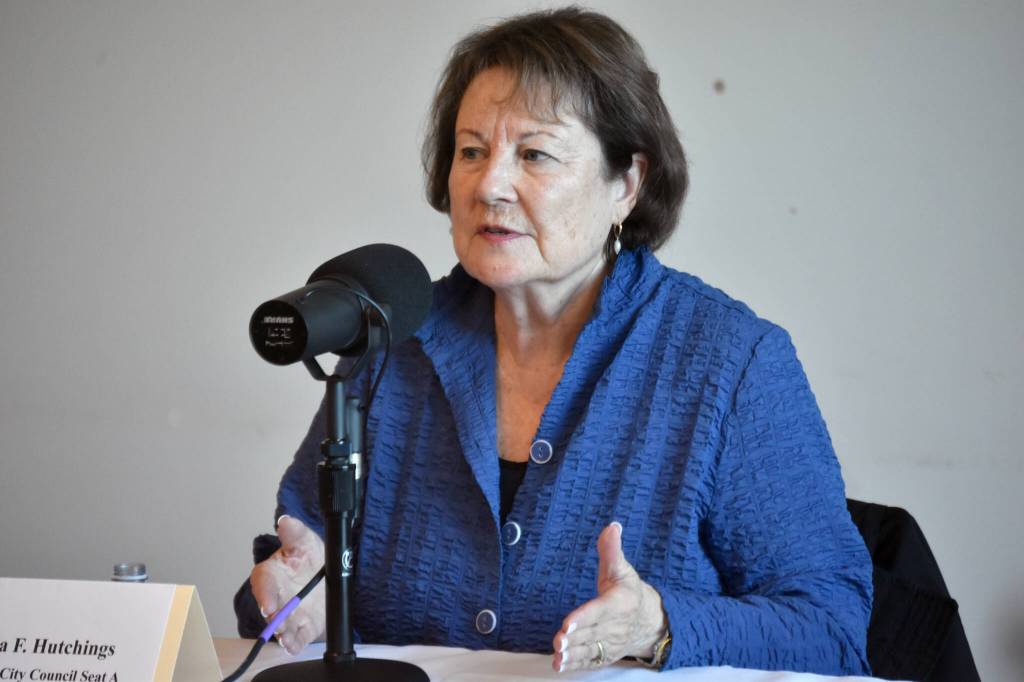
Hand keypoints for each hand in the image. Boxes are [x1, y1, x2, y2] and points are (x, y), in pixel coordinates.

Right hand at [250, 515, 325, 653]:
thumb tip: (285, 521)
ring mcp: (290, 613)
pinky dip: (296, 643)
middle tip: (278, 625)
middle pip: (272, 609)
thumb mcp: (304, 540)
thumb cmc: (307, 556)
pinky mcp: (303, 626)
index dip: (264, 595)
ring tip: (286, 639)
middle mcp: (277, 596)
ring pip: (283, 626)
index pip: (263, 584)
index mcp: (271, 574)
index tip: (267, 604)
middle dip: (274, 618)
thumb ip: (294, 532)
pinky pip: (298, 637)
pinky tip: (294, 646)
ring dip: (283, 634)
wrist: (325, 571)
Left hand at [551, 522, 667, 672]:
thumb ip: (612, 550)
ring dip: (573, 654)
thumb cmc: (629, 592)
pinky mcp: (606, 654)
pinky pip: (590, 661)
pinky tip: (560, 665)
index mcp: (621, 603)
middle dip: (575, 638)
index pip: (601, 610)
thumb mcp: (622, 569)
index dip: (585, 617)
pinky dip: (575, 665)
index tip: (569, 623)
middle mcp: (617, 626)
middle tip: (558, 640)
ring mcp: (612, 642)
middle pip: (594, 633)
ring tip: (558, 655)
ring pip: (591, 649)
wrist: (649, 620)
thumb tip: (611, 526)